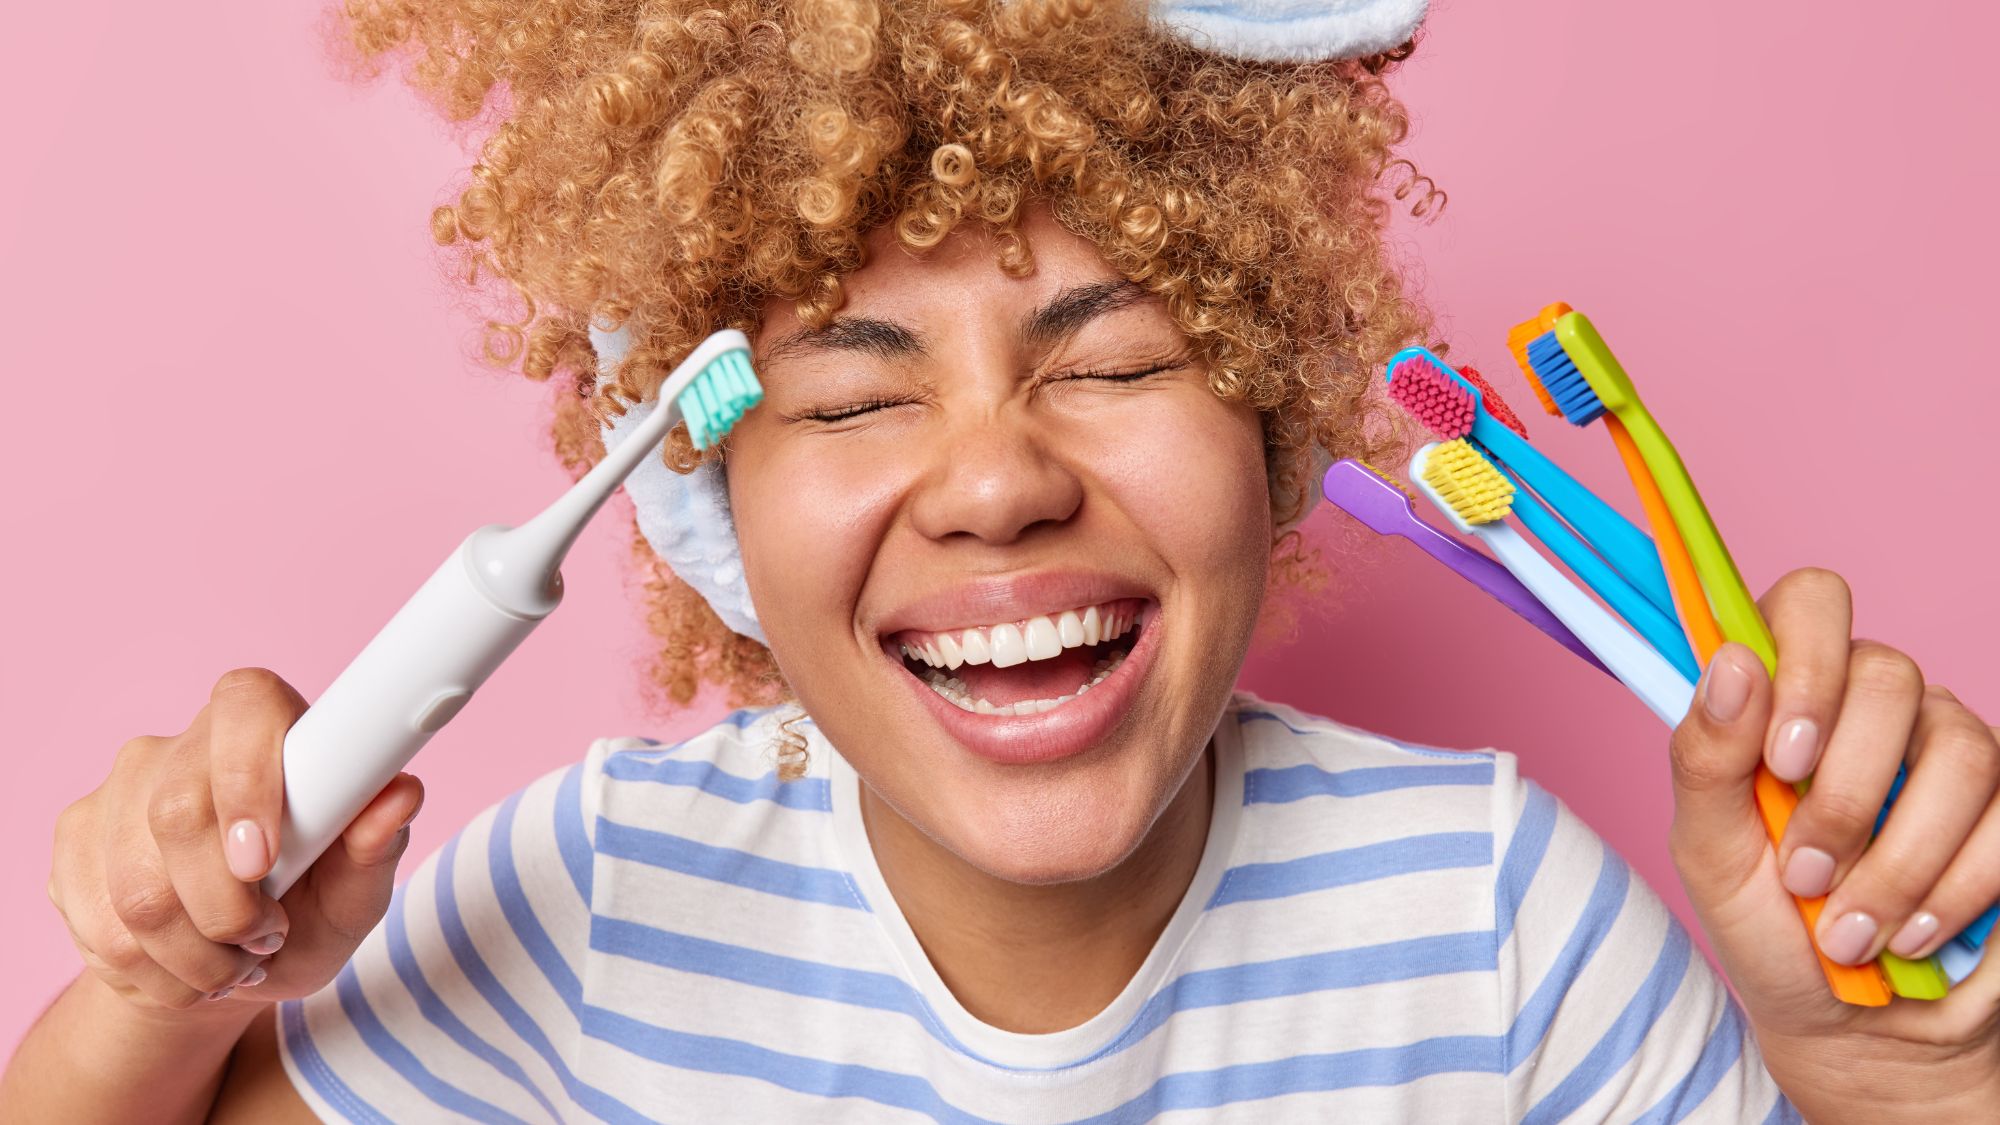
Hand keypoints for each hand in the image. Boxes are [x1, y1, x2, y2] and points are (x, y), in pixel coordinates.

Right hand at [49, 668, 421, 1011]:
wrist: (228, 968)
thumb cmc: (309, 914)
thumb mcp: (356, 893)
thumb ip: (376, 845)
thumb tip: (403, 793)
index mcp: (270, 726)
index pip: (246, 706)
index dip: (247, 779)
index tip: (263, 861)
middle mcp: (185, 743)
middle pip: (178, 810)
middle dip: (225, 903)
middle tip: (266, 936)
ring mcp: (120, 787)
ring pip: (136, 883)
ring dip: (193, 950)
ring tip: (236, 964)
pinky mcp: (77, 838)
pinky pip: (98, 920)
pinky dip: (152, 970)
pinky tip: (186, 969)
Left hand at [1666, 568, 1999, 1119]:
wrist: (1849, 1026)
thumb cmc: (1766, 927)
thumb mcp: (1709, 852)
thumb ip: (1705, 757)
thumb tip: (1732, 663)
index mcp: (1789, 692)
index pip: (1809, 602)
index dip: (1805, 661)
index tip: (1783, 756)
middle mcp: (1875, 703)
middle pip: (1888, 675)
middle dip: (1843, 794)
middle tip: (1803, 875)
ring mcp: (1951, 750)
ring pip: (1958, 749)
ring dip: (1896, 858)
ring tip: (1848, 928)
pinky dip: (1953, 888)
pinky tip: (1910, 935)